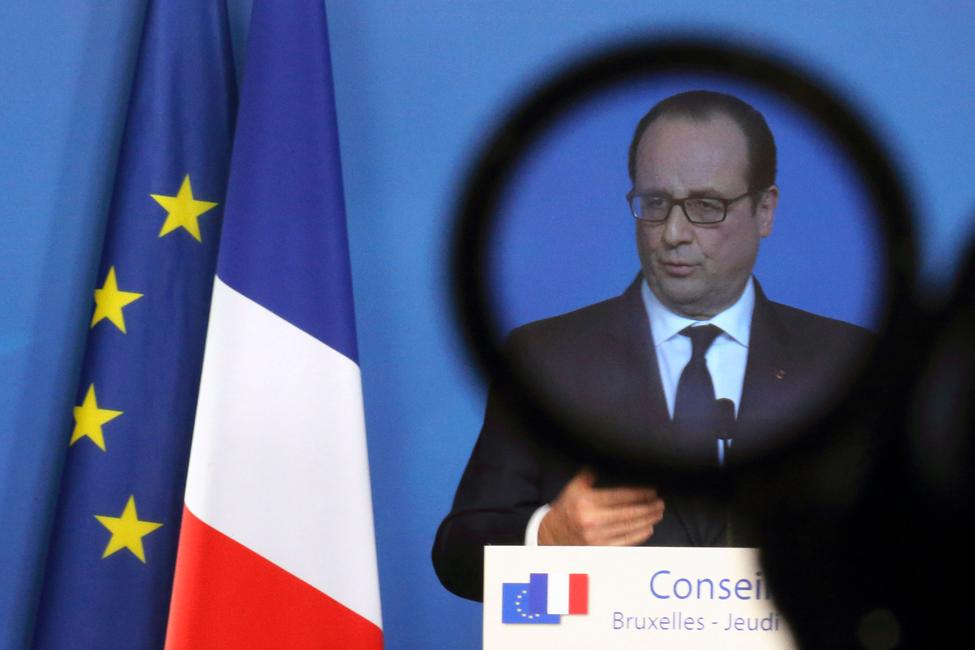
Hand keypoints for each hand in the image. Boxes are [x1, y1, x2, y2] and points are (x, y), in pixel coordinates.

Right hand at [538, 469, 664, 545]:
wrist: (551, 535)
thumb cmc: (566, 509)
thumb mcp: (573, 488)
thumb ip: (589, 475)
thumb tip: (604, 457)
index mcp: (587, 502)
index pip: (620, 497)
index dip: (639, 494)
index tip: (652, 491)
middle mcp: (593, 520)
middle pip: (628, 513)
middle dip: (647, 508)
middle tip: (661, 503)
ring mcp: (597, 537)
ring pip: (628, 527)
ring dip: (647, 520)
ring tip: (658, 513)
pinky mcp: (600, 549)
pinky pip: (624, 542)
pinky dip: (638, 535)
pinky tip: (648, 528)